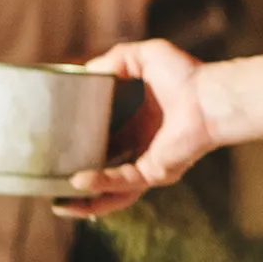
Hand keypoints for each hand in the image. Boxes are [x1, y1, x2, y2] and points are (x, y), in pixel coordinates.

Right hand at [53, 40, 214, 217]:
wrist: (212, 94)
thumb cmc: (187, 75)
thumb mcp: (143, 57)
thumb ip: (116, 60)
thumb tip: (86, 70)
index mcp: (139, 127)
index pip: (104, 143)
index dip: (81, 148)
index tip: (54, 149)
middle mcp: (143, 150)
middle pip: (104, 175)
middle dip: (78, 187)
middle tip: (50, 186)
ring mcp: (149, 165)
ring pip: (112, 192)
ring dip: (85, 200)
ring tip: (59, 204)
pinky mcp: (156, 171)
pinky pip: (123, 183)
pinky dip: (100, 183)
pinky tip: (78, 181)